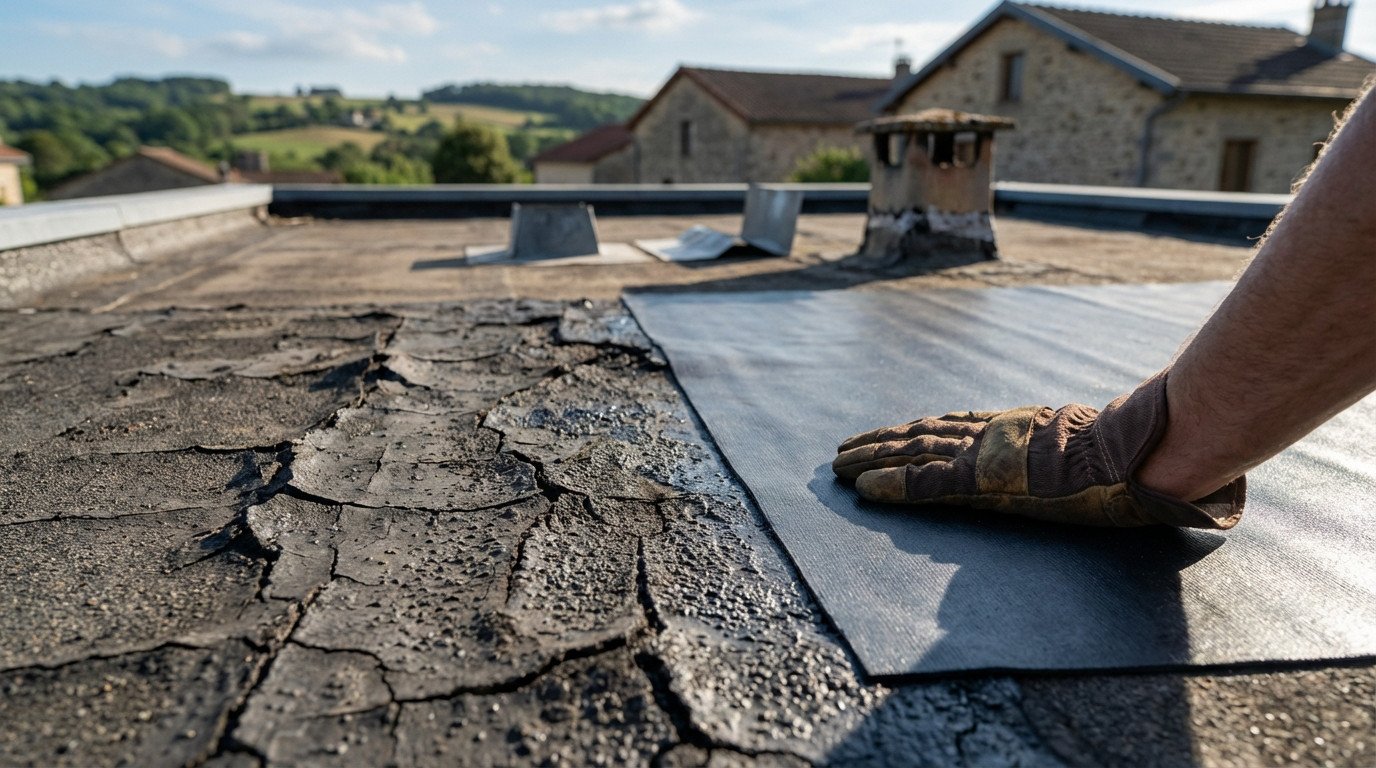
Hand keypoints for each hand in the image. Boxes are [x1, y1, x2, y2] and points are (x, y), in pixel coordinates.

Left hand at [832, 372, 1244, 528]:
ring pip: (913, 452)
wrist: (1132, 455)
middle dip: (878, 444)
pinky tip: (864, 488)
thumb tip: (1074, 470)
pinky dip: (892, 484)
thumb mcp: (1088, 447)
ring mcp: (984, 454)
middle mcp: (990, 434)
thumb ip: (1066, 454)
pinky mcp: (982, 479)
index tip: (884, 436)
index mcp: (1013, 426)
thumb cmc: (1124, 457)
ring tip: (839, 467)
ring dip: (872, 459)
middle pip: (920, 435)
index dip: (911, 432)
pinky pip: (926, 482)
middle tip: (842, 452)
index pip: (949, 426)